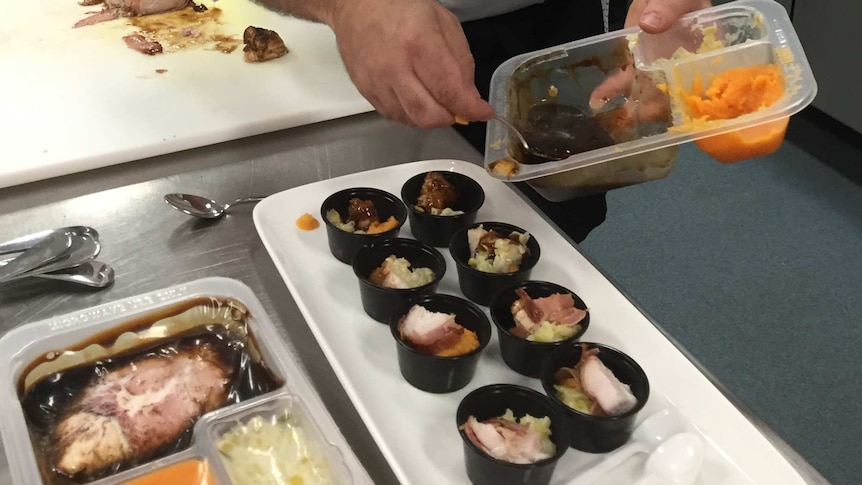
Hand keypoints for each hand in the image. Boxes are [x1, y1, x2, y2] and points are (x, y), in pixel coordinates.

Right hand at [327, 0, 493, 127]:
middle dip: (451, 117)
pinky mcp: (366, 92)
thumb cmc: (403, 9)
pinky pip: (395, 116)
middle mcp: (395, 68)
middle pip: (429, 115)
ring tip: (437, 99)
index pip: (449, 90)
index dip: (470, 108)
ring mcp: (377, 83)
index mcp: (419, 44)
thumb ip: (461, 61)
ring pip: (412, 120)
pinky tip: (417, 97)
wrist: (357, 7)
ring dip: (431, 116)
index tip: (484, 112)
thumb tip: (469, 97)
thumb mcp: (443, 23)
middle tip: (459, 106)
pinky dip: (412, 114)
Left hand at [589, 0, 711, 126]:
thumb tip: (650, 25)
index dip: (685, 100)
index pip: (697, 85)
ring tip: (611, 114)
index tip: (668, 105)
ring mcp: (658, 68)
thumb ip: (668, 8)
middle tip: (633, 114)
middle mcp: (682, 68)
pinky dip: (612, 90)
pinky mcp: (638, 64)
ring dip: (629, 105)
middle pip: (671, 96)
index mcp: (704, 54)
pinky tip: (599, 98)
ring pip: (645, 92)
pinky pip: (625, 79)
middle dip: (652, 108)